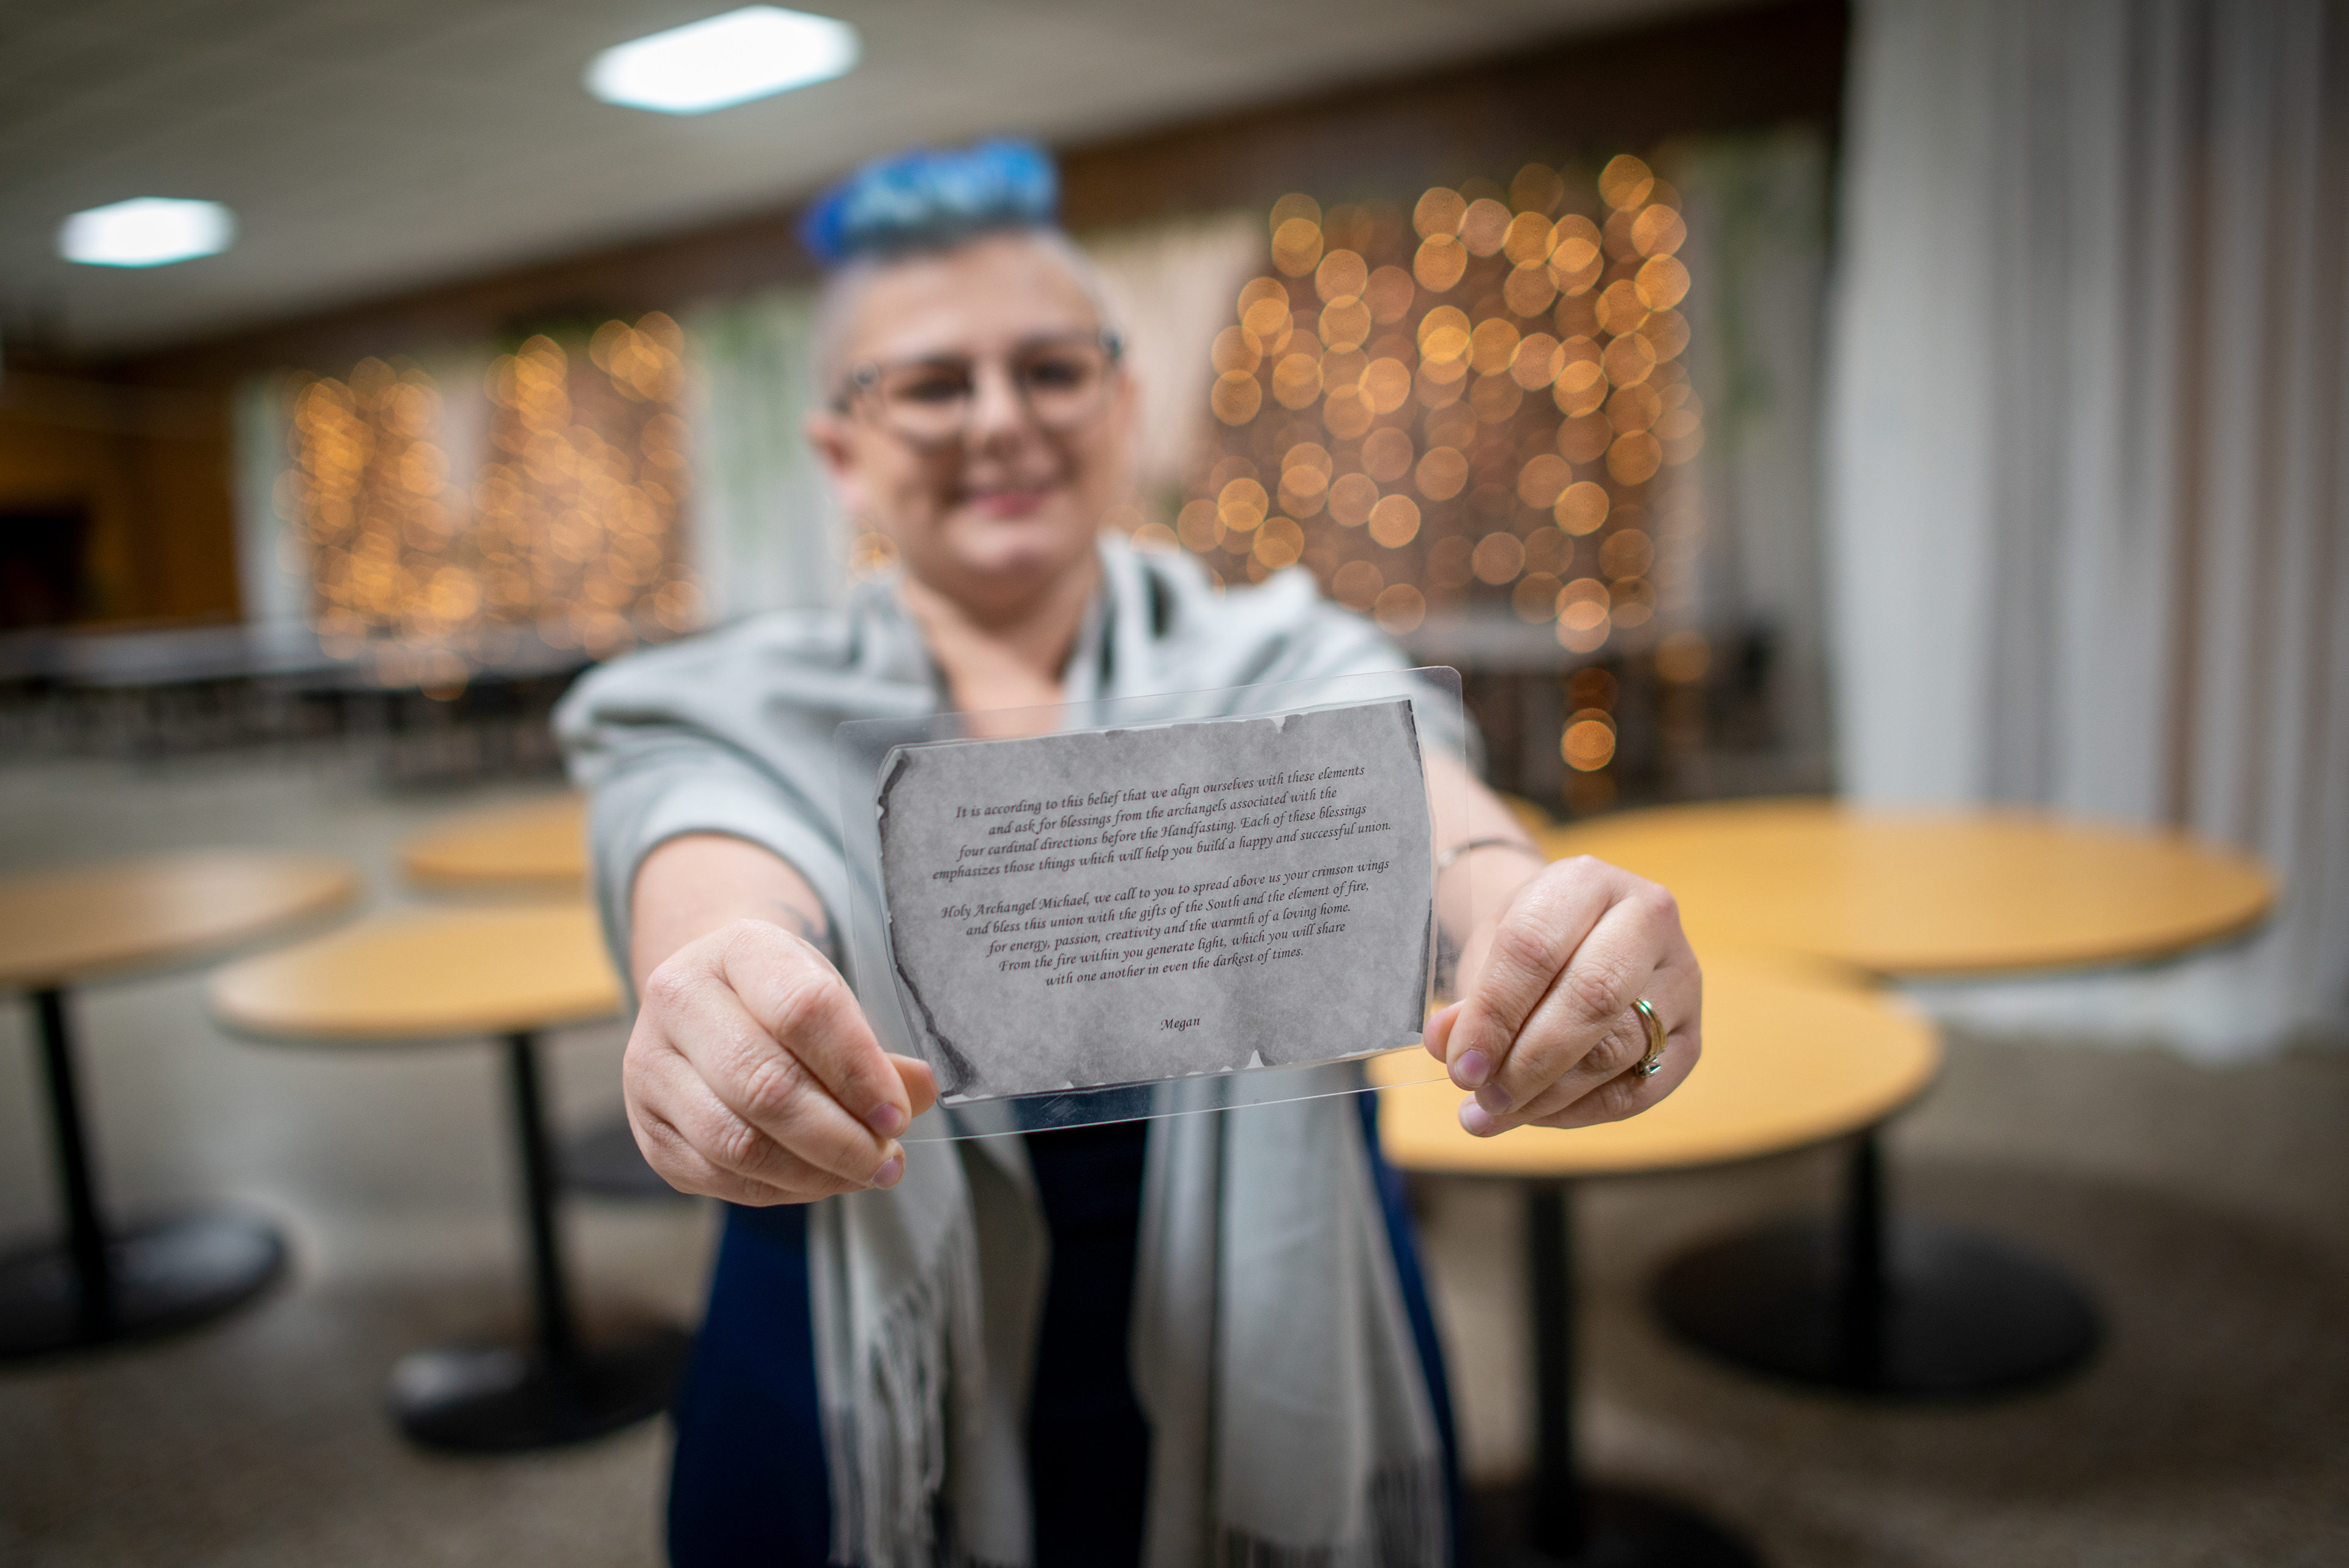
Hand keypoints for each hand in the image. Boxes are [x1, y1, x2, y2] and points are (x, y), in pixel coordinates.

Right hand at [624, 918, 937, 1202]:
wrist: (711, 1002)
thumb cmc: (784, 1001)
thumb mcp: (833, 999)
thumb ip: (875, 1051)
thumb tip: (921, 1092)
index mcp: (738, 949)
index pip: (803, 1010)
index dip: (858, 1071)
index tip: (897, 1115)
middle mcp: (679, 999)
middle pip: (765, 1085)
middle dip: (839, 1137)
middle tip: (887, 1160)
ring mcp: (650, 1066)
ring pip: (735, 1141)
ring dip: (813, 1172)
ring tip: (863, 1174)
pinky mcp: (647, 1127)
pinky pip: (718, 1175)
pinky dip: (779, 1188)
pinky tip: (818, 1179)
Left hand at [1424, 855, 1699, 1135]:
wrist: (1580, 938)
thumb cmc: (1529, 945)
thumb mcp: (1490, 953)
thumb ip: (1470, 1001)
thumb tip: (1446, 1044)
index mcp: (1587, 881)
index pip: (1535, 948)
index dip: (1493, 1015)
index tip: (1460, 1065)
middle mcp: (1648, 920)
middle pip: (1592, 998)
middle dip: (1528, 1061)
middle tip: (1483, 1096)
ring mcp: (1680, 980)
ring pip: (1617, 1050)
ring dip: (1548, 1094)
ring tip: (1496, 1112)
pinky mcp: (1690, 1037)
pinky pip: (1637, 1091)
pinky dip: (1579, 1112)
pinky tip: (1536, 1115)